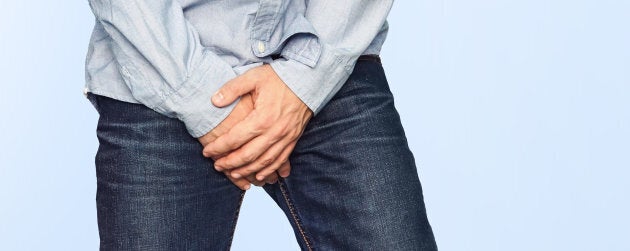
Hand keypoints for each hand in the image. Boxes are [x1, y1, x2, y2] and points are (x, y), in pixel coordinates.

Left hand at [202, 64, 312, 181]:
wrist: (308, 81)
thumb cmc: (279, 77)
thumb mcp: (254, 77)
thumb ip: (233, 88)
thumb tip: (214, 101)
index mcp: (262, 117)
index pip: (235, 138)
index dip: (219, 147)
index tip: (206, 151)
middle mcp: (274, 132)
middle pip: (248, 155)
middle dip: (230, 163)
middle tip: (216, 166)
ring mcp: (286, 137)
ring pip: (263, 162)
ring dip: (247, 171)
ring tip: (232, 174)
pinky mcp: (293, 139)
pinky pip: (280, 160)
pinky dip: (269, 171)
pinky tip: (259, 176)